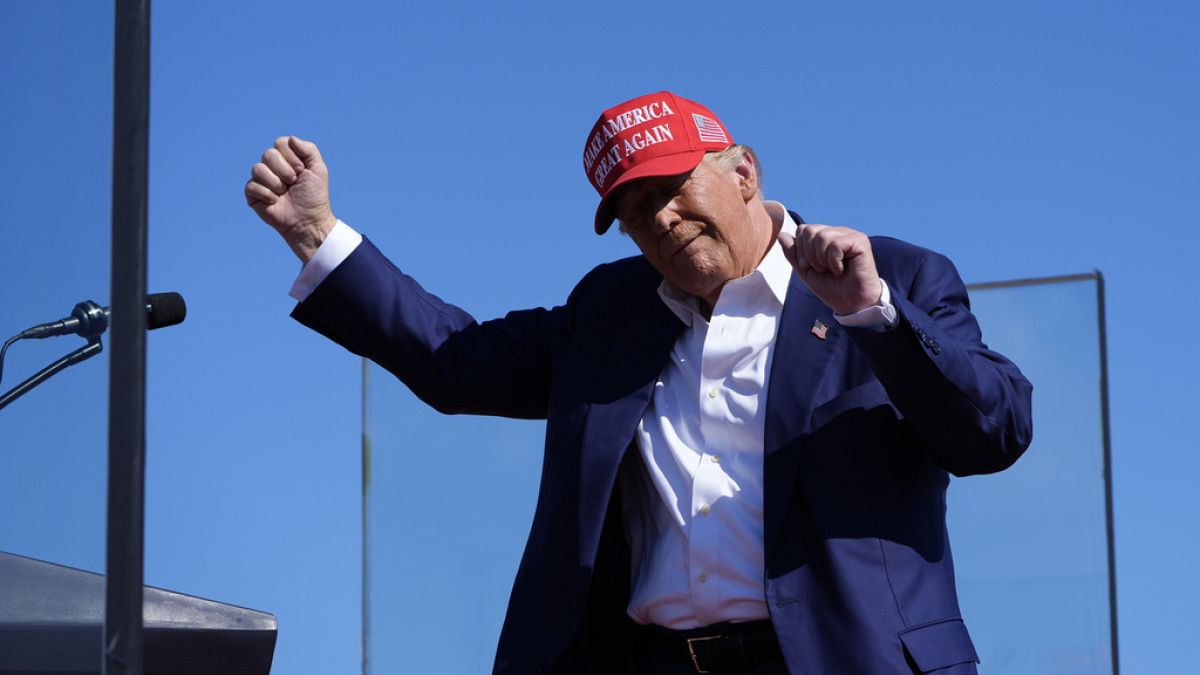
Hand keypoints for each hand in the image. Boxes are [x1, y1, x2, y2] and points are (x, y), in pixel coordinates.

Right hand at [244, 136, 336, 262]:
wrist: (308, 221)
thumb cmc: (314, 196)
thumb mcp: (318, 169)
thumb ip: (309, 149)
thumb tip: (291, 139)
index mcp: (286, 157)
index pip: (280, 143)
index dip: (292, 157)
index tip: (302, 172)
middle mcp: (272, 166)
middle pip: (268, 154)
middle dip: (285, 170)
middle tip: (293, 182)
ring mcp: (261, 179)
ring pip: (257, 168)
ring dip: (275, 183)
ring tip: (284, 193)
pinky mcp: (252, 194)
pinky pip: (251, 186)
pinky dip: (266, 194)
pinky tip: (275, 201)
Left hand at [778, 223, 881, 314]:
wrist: (850, 304)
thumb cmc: (831, 288)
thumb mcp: (806, 271)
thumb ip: (793, 254)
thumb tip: (782, 234)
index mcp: (826, 236)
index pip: (803, 229)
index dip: (801, 251)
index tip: (811, 267)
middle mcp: (838, 232)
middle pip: (809, 230)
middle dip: (810, 255)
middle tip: (823, 269)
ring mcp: (849, 235)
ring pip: (822, 237)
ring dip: (822, 260)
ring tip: (833, 270)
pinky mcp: (860, 241)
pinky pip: (835, 245)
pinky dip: (834, 262)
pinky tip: (842, 269)